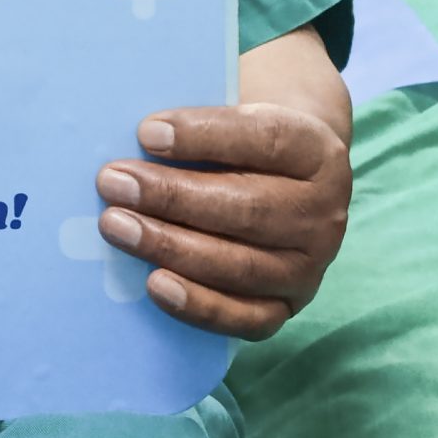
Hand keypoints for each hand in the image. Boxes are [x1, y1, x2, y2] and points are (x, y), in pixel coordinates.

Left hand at [95, 102, 349, 339]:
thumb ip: (198, 127)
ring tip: (117, 226)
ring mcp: (309, 266)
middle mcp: (323, 213)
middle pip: (247, 208)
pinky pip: (245, 318)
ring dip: (171, 247)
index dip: (204, 135)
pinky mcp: (288, 306)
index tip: (146, 133)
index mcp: (317, 151)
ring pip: (240, 265)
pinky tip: (154, 285)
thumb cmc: (242, 145)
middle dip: (173, 197)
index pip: (264, 140)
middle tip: (113, 183)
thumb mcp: (234, 119)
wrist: (284, 184)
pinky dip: (198, 305)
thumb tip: (140, 139)